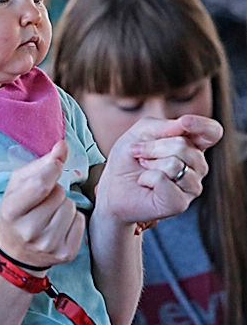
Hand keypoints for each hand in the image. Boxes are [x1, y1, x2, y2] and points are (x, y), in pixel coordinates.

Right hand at [0, 140, 85, 270]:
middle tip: (43, 200)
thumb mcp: (18, 186)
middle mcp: (28, 231)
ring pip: (71, 206)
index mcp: (11, 211)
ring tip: (50, 213)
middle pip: (59, 193)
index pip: (40, 184)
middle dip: (55, 190)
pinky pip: (80, 221)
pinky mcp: (65, 253)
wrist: (17, 253)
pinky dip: (72, 219)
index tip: (55, 162)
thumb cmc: (17, 212)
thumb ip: (41, 163)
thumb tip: (63, 145)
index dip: (52, 168)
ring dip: (63, 204)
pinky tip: (58, 225)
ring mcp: (47, 245)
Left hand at [96, 114, 222, 224]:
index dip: (202, 125)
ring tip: (144, 169)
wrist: (112, 187)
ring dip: (150, 163)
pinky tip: (145, 183)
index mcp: (192, 145)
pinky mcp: (179, 203)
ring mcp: (191, 186)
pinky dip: (147, 178)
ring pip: (175, 164)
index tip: (184, 122)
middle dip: (154, 147)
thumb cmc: (129, 159)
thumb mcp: (141, 132)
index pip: (212, 132)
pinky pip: (163, 181)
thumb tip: (183, 123)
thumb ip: (163, 125)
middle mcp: (197, 166)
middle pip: (184, 146)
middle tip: (141, 155)